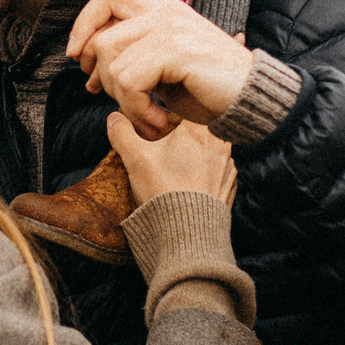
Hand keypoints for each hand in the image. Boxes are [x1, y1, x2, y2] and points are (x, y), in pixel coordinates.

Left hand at [65, 0, 254, 139]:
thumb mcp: (162, 67)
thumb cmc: (208, 87)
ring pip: (113, 64)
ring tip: (148, 119)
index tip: (79, 60)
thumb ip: (131, 56)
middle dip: (102, 80)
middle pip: (103, 39)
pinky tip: (158, 122)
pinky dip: (138, 110)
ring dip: (125, 103)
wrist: (252, 98)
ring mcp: (171, 28)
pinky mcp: (176, 50)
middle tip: (124, 104)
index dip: (84, 25)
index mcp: (161, 9)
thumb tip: (86, 66)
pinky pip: (129, 82)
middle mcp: (165, 12)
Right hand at [108, 113, 236, 206]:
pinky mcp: (230, 186)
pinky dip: (205, 173)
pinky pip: (217, 170)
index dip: (171, 114)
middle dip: (183, 135)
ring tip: (176, 168)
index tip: (160, 125)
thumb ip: (122, 133)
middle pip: (199, 128)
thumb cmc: (164, 193)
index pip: (186, 108)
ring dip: (196, 154)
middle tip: (166, 147)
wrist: (188, 235)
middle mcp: (220, 144)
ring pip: (210, 149)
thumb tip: (115, 118)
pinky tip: (188, 184)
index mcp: (199, 130)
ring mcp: (228, 166)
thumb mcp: (135, 159)